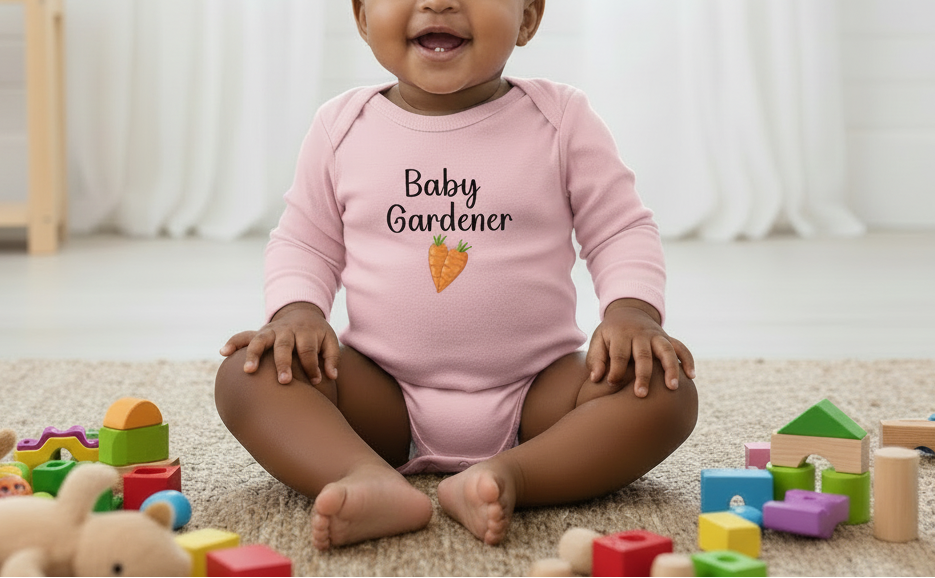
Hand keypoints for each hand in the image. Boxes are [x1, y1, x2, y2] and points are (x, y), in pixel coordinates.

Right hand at [219, 302, 339, 384]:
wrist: (303, 314)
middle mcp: (287, 330)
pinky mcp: (260, 333)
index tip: (316, 381)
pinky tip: (224, 352)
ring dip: (254, 354)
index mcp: (306, 332)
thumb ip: (331, 357)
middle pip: (284, 345)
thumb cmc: (317, 335)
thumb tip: (331, 376)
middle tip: (284, 381)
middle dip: (283, 363)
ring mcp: (271, 330)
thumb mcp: (329, 341)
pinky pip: (243, 335)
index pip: (308, 350)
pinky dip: (233, 342)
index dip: (312, 366)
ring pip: (260, 340)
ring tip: (248, 370)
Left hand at [585, 298, 694, 397]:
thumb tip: (596, 379)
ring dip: (670, 368)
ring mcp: (657, 336)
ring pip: (666, 350)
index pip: (619, 354)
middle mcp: (641, 334)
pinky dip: (687, 360)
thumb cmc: (610, 334)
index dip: (616, 370)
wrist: (629, 312)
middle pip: (643, 355)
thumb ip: (596, 359)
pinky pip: (681, 348)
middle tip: (641, 395)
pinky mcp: (668, 338)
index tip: (612, 384)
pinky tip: (691, 377)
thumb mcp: (598, 340)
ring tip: (672, 388)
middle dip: (643, 375)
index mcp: (621, 334)